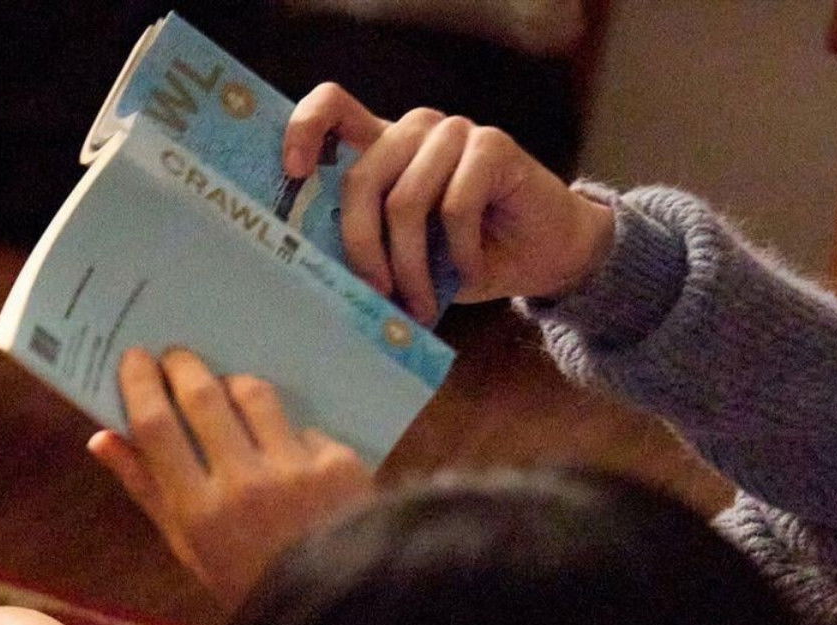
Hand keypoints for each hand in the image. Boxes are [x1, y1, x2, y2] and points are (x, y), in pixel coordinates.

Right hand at [92, 349, 373, 610]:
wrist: (335, 614)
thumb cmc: (249, 583)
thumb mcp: (192, 550)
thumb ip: (148, 492)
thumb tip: (102, 438)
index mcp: (200, 514)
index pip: (157, 426)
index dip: (140, 383)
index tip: (135, 359)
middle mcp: (245, 486)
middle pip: (203, 396)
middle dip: (183, 366)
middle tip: (176, 357)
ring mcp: (296, 471)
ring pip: (254, 394)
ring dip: (233, 384)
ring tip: (228, 392)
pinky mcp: (339, 464)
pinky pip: (302, 426)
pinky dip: (288, 433)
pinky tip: (289, 456)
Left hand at [284, 84, 614, 323]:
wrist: (544, 255)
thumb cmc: (468, 259)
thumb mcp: (408, 258)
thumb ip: (371, 250)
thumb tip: (320, 280)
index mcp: (385, 148)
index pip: (333, 108)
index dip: (304, 129)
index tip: (292, 173)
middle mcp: (414, 131)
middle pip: (361, 179)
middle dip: (364, 250)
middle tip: (379, 298)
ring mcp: (453, 133)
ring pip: (406, 201)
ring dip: (413, 267)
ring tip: (424, 303)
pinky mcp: (492, 145)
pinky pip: (455, 206)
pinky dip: (460, 254)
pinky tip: (471, 270)